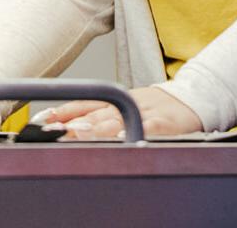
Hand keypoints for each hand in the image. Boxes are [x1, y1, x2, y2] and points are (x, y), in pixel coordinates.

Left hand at [45, 86, 202, 139]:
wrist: (193, 98)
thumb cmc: (157, 107)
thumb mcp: (124, 104)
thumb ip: (96, 114)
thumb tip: (62, 122)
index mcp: (116, 102)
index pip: (83, 105)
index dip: (63, 112)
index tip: (43, 120)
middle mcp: (127, 105)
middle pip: (95, 116)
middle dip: (73, 124)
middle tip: (53, 131)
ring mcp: (145, 114)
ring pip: (116, 122)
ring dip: (94, 129)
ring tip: (75, 135)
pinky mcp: (163, 125)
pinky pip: (146, 128)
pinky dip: (132, 132)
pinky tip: (119, 138)